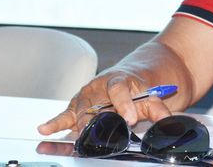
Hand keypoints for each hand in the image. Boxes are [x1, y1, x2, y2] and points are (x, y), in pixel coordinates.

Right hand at [37, 71, 171, 134]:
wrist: (130, 78)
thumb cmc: (138, 89)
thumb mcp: (152, 96)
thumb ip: (160, 110)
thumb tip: (167, 122)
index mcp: (119, 80)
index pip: (120, 89)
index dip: (124, 104)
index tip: (130, 118)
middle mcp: (99, 87)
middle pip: (95, 104)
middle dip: (97, 120)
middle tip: (97, 134)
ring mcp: (87, 96)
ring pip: (79, 111)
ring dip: (74, 124)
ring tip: (66, 133)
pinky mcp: (78, 106)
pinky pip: (65, 115)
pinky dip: (55, 123)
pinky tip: (45, 129)